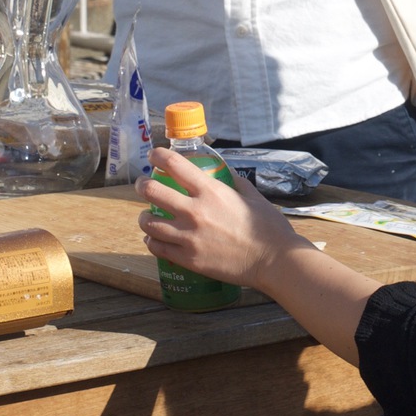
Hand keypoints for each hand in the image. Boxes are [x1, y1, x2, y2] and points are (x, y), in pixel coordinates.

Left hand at [137, 147, 309, 286]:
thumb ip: (237, 183)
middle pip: (152, 191)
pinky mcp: (188, 259)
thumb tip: (228, 175)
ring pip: (149, 223)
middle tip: (143, 185)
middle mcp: (194, 211)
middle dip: (143, 185)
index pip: (175, 165)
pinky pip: (157, 247)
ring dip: (144, 217)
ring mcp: (188, 236)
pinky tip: (153, 238)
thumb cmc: (268, 228)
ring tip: (146, 216)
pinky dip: (151, 241)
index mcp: (211, 191)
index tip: (154, 155)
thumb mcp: (253, 196)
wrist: (273, 260)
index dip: (159, 156)